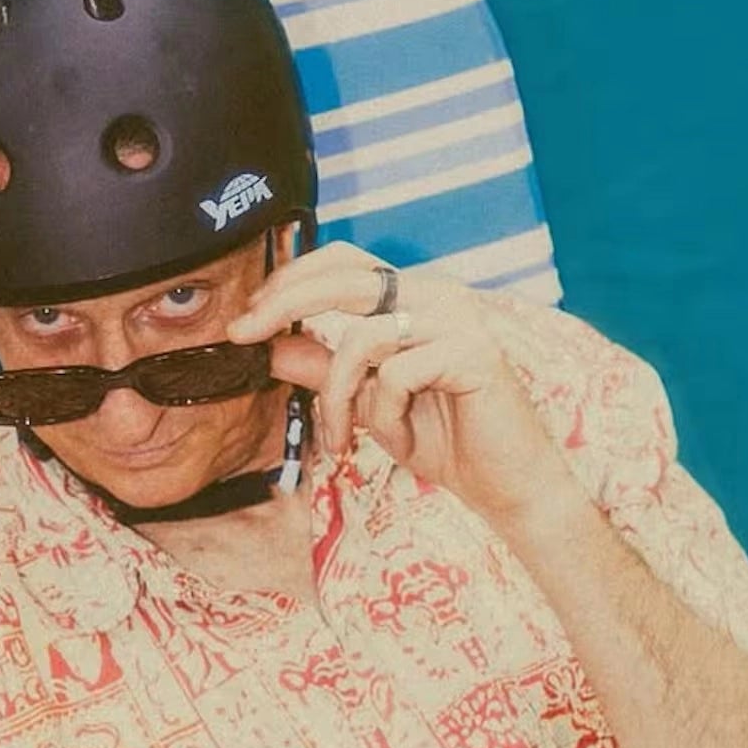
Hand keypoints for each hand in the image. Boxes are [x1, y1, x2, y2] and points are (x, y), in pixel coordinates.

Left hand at [228, 241, 576, 521]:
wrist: (505, 486)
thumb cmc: (442, 440)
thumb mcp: (366, 402)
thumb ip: (325, 368)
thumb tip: (272, 344)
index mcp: (413, 297)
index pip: (344, 262)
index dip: (290, 279)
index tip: (247, 315)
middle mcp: (437, 295)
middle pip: (343, 279)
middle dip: (283, 304)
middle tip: (243, 334)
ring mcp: (459, 319)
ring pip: (360, 339)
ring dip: (340, 398)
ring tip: (346, 438)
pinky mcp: (474, 351)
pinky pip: (395, 374)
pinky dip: (385, 416)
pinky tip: (402, 439)